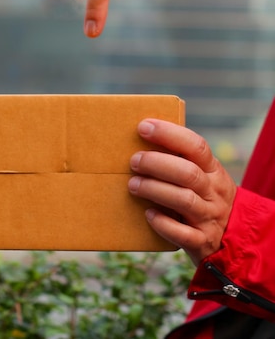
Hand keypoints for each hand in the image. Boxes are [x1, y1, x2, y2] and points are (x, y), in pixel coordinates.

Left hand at [128, 119, 236, 265]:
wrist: (236, 239)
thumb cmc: (206, 198)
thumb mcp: (205, 176)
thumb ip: (182, 161)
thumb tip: (142, 139)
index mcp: (214, 170)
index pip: (196, 146)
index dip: (169, 134)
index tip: (143, 127)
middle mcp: (214, 192)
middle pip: (188, 173)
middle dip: (157, 163)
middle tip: (134, 161)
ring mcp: (209, 217)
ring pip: (184, 200)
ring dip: (155, 189)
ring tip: (133, 184)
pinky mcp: (202, 242)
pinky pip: (183, 234)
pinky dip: (163, 223)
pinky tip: (149, 214)